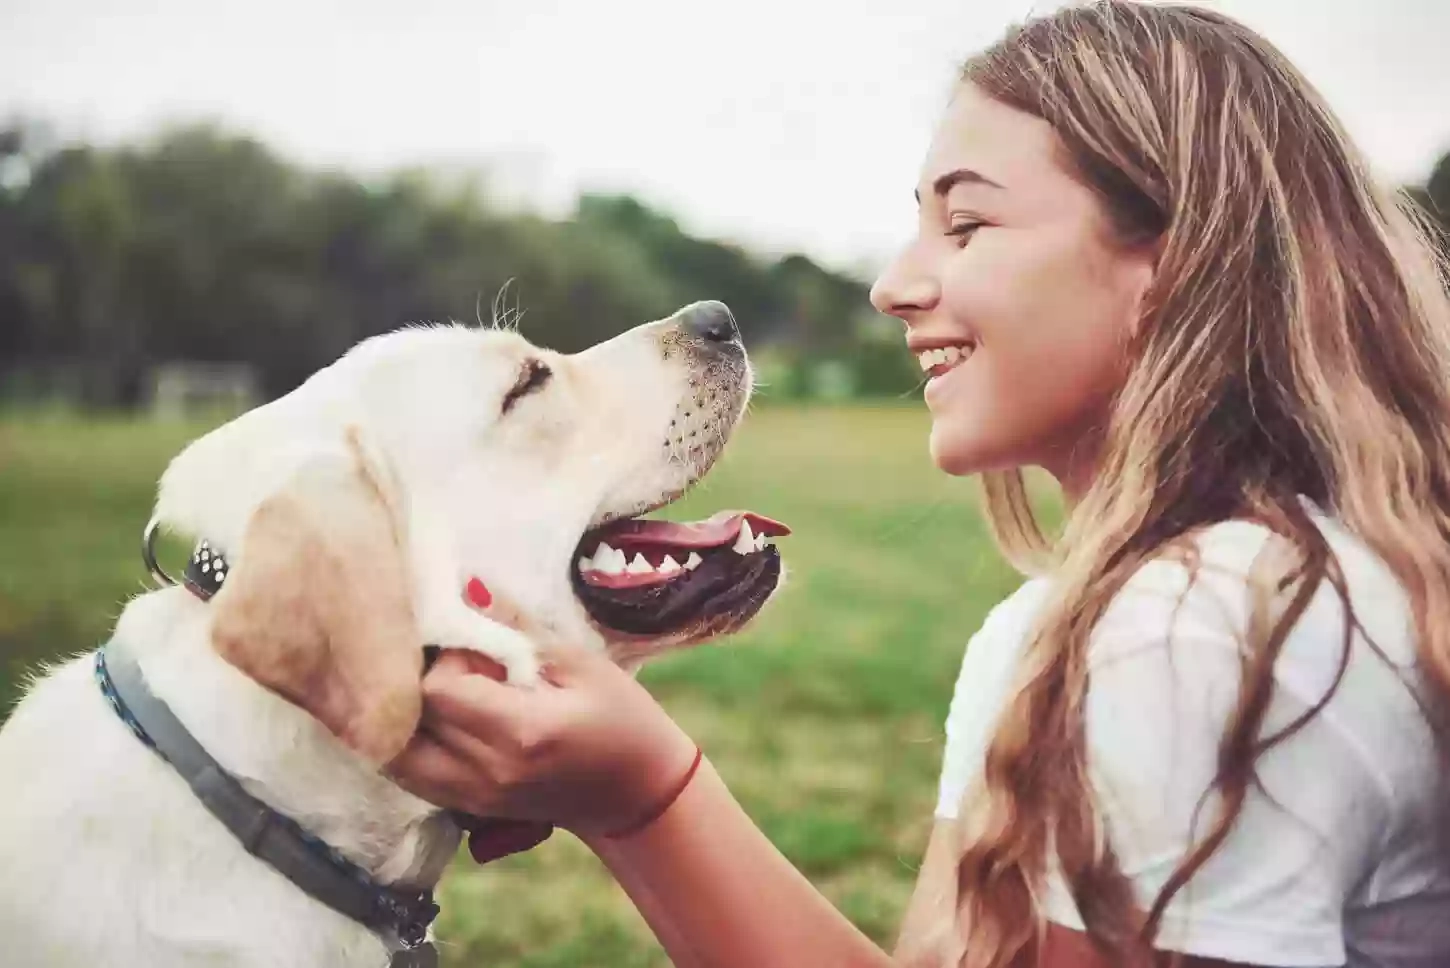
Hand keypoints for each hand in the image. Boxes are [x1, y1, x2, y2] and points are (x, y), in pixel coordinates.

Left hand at [388, 645, 698, 839]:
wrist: (639, 793)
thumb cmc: (623, 720)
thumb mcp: (582, 664)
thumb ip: (518, 628)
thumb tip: (468, 586)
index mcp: (521, 732)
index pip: (438, 688)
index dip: (446, 657)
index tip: (476, 647)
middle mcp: (488, 772)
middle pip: (408, 720)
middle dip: (419, 683)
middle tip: (456, 666)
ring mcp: (474, 798)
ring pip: (396, 755)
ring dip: (405, 717)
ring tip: (441, 693)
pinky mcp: (468, 810)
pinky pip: (410, 776)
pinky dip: (410, 744)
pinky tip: (439, 722)